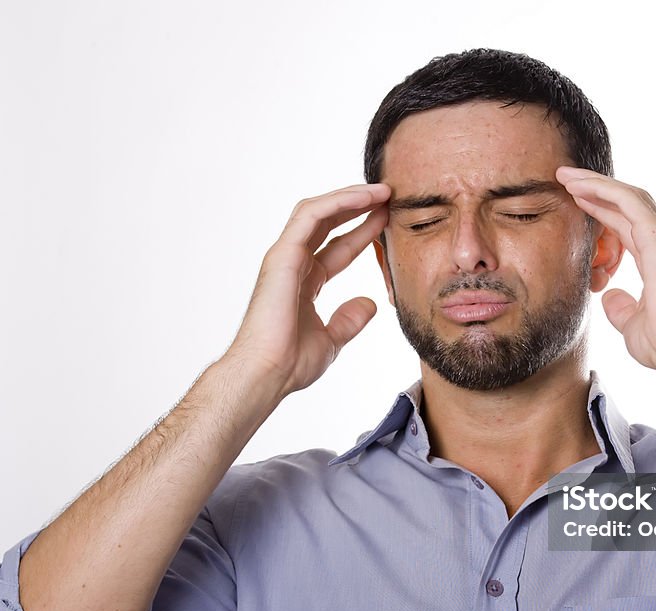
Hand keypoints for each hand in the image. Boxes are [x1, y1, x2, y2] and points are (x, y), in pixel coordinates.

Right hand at [225, 183, 389, 398]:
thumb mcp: (332, 340)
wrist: (267, 374)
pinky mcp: (282, 255)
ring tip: (380, 190)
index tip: (388, 220)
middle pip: (328, 223)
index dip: (363, 231)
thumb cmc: (290, 364)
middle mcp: (293, 265)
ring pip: (318, 211)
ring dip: (350, 197)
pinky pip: (310, 216)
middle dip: (358, 206)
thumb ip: (349, 320)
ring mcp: (285, 257)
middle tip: (388, 196)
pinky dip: (337, 202)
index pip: (338, 247)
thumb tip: (370, 303)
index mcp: (304, 282)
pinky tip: (363, 197)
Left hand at [556, 166, 655, 372]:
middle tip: (565, 179)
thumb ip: (621, 307)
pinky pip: (629, 202)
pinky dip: (604, 190)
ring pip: (628, 197)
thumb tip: (609, 296)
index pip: (626, 226)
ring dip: (596, 184)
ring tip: (566, 176)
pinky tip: (580, 186)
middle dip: (596, 190)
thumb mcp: (632, 324)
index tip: (575, 202)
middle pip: (627, 205)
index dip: (601, 211)